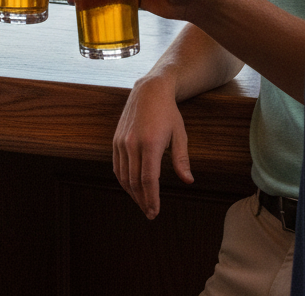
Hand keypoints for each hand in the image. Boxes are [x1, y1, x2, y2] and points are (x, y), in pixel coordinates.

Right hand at [113, 75, 193, 218]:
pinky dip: (123, 180)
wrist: (149, 90)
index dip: (152, 198)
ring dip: (132, 193)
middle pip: (135, 181)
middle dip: (142, 200)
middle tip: (150, 214)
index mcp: (150, 143)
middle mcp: (132, 143)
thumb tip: (188, 181)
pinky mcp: (116, 139)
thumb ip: (181, 159)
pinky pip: (117, 165)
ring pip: (124, 176)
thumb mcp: (180, 134)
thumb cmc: (168, 113)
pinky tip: (131, 187)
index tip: (155, 212)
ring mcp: (122, 141)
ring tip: (142, 203)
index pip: (149, 180)